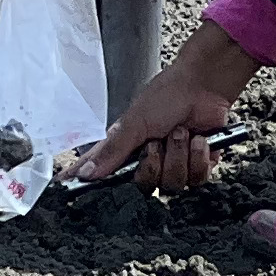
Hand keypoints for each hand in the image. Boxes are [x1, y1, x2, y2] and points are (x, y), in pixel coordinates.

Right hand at [58, 24, 261, 192]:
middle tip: (157, 141)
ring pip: (172, 184)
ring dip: (178, 154)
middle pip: (144, 187)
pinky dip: (198, 157)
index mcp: (127, 150)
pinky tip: (198, 140)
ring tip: (181, 132)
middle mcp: (148, 161)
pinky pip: (196, 180)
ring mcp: (174, 165)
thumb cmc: (168, 95)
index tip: (70, 190)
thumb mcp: (135, 121)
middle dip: (154, 163)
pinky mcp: (198, 167)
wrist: (204, 85)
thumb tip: (86, 174)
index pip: (102, 173)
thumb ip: (112, 150)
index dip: (88, 185)